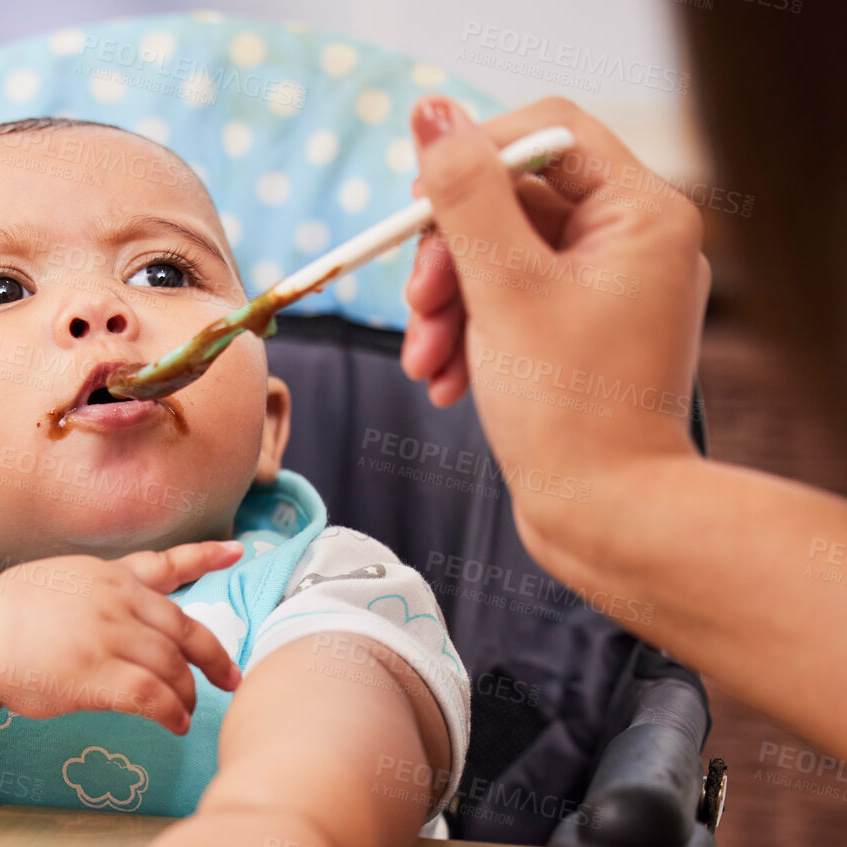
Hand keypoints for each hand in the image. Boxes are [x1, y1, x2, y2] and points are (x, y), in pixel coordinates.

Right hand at [0, 540, 243, 734]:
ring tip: (186, 712)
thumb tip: (135, 607)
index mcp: (109, 575)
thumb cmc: (10, 614)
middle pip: (184, 631)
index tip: (238, 552)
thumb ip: (105, 588)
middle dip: (213, 658)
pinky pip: (153, 697)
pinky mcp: (98, 675)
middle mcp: (117, 601)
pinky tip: (174, 724)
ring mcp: (109, 637)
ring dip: (186, 694)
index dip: (206, 558)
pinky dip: (171, 712)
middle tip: (230, 679)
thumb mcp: (64, 580)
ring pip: (172, 668)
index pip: (167, 565)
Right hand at [400, 95, 706, 536]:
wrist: (605, 518)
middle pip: (510, 199)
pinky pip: (506, 302)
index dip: (469, 161)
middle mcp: (632, 241)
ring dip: (445, 304)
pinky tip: (443, 381)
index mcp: (640, 214)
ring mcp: (607, 288)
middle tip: (419, 308)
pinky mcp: (579, 331)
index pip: (543, 135)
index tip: (417, 212)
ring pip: (497, 256)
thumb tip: (433, 117)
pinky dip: (466, 334)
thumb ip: (465, 196)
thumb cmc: (569, 414)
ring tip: (425, 361)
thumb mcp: (503, 290)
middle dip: (448, 257)